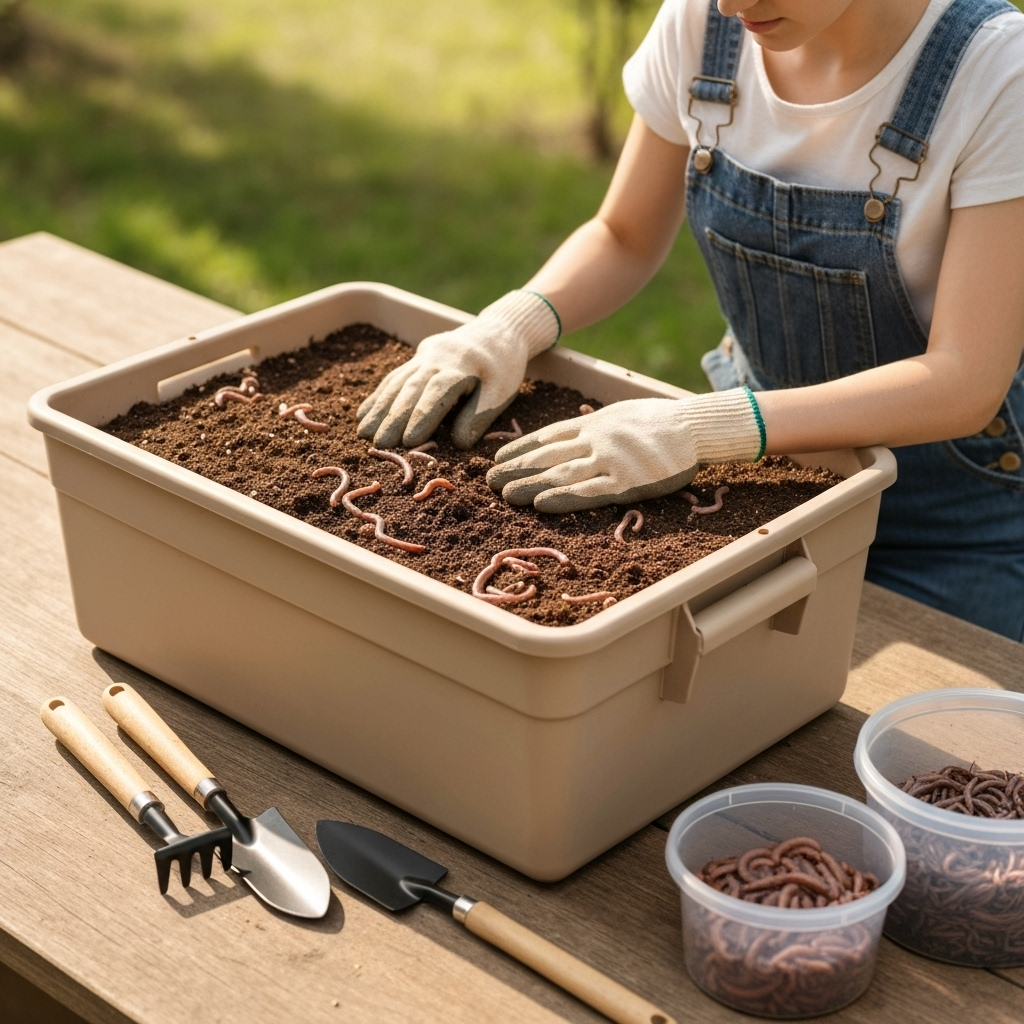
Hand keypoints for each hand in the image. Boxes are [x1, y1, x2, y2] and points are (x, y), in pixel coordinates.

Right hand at [356, 290, 559, 448]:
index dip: (421, 416)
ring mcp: (423, 356)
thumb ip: (479, 416)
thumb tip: (459, 444)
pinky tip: (363, 414)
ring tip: (363, 434)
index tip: (409, 441)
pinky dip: (377, 397)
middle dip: (392, 418)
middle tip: (378, 444)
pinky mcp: (416, 358)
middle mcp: (437, 358)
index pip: (437, 393)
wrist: (496, 332)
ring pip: (396, 383)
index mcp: (461, 367)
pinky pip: (393, 377)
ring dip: (378, 409)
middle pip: (410, 389)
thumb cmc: (502, 367)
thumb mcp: (501, 392)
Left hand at [485, 388, 764, 512]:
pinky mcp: (626, 482)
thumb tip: (578, 425)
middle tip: (488, 481)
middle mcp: (595, 440)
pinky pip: (588, 492)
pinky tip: (540, 504)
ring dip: (529, 485)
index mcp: (594, 424)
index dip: (520, 448)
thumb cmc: (662, 422)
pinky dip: (562, 498)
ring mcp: (610, 461)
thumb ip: (597, 424)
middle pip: (547, 456)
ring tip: (504, 495)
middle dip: (515, 468)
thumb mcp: (622, 414)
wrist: (695, 426)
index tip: (497, 458)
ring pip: (560, 474)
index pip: (547, 436)